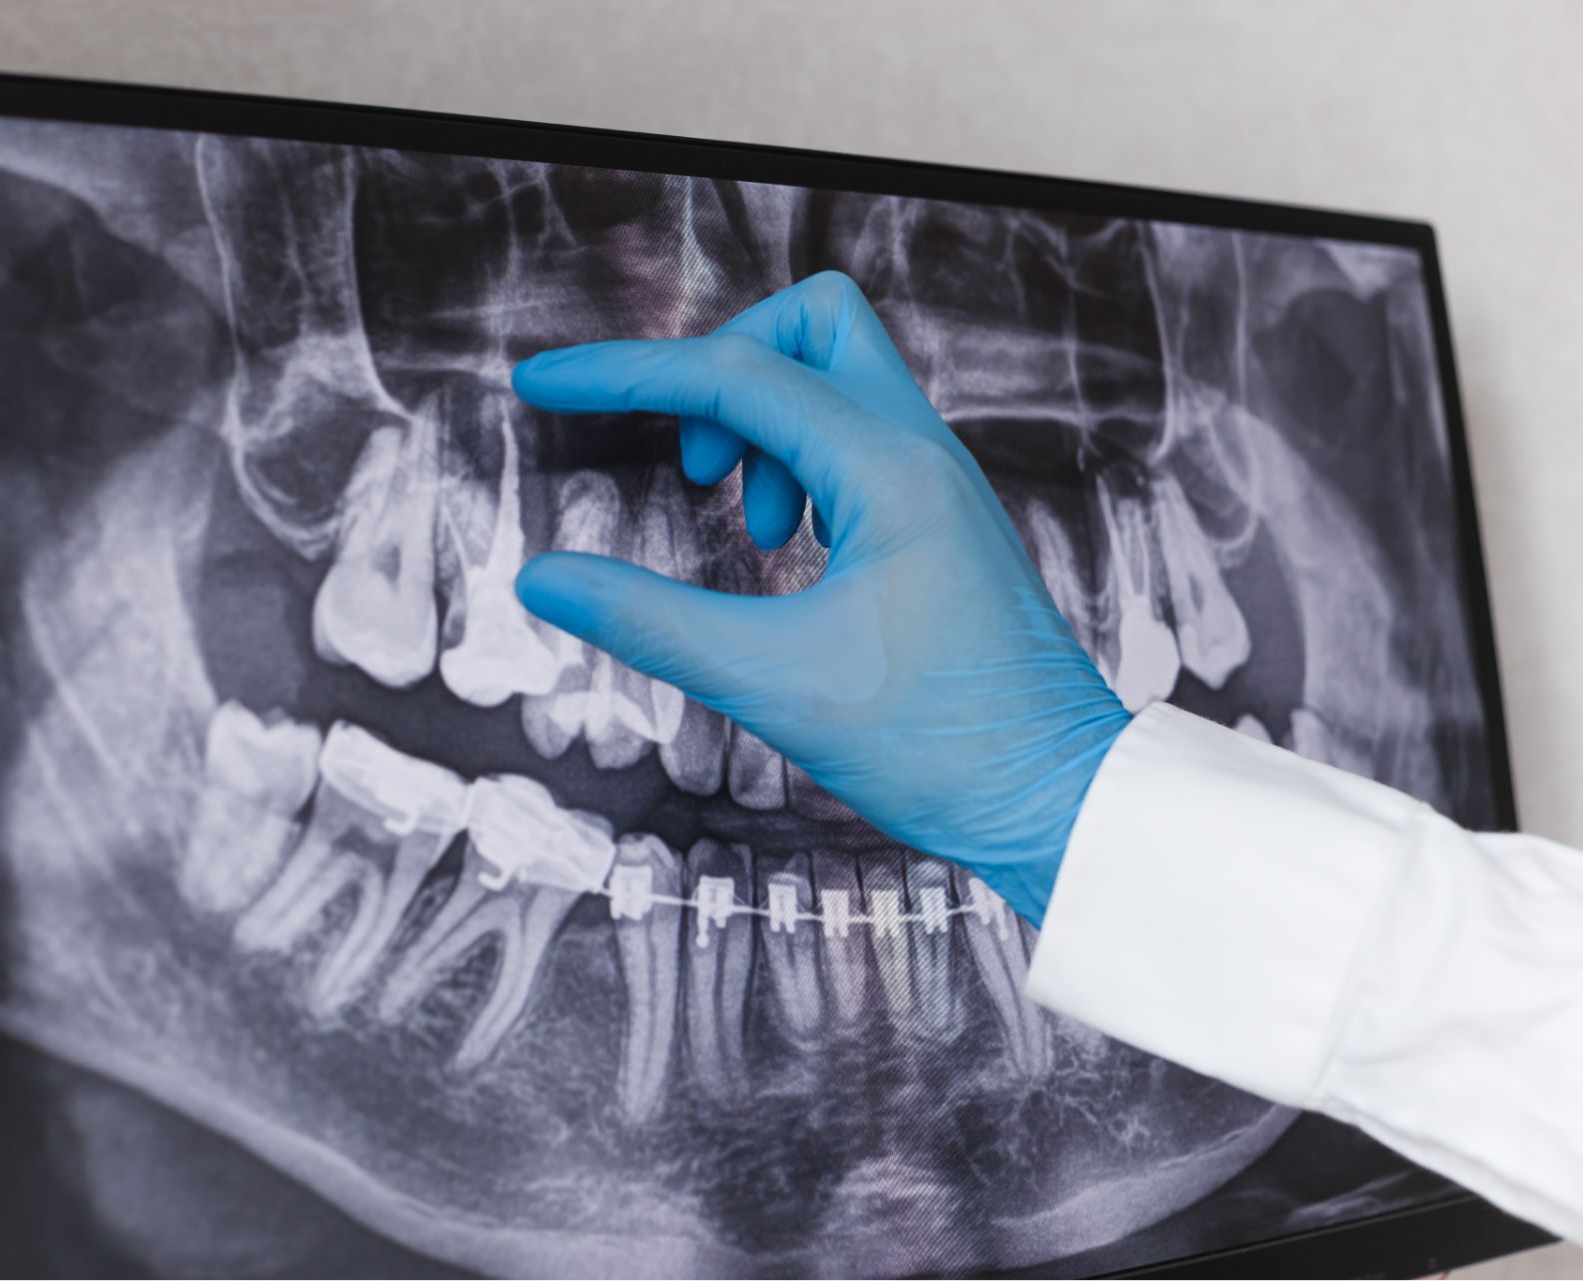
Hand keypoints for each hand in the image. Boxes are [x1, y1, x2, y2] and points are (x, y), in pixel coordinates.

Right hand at [511, 272, 1128, 925]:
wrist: (1061, 801)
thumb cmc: (943, 747)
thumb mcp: (772, 683)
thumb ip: (648, 621)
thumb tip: (542, 580)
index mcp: (888, 471)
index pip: (731, 375)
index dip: (622, 373)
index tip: (541, 385)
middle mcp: (923, 454)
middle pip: (810, 323)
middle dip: (723, 367)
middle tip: (694, 466)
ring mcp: (940, 483)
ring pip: (839, 378)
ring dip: (764, 427)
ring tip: (753, 530)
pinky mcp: (942, 522)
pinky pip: (859, 440)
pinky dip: (800, 465)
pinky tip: (789, 548)